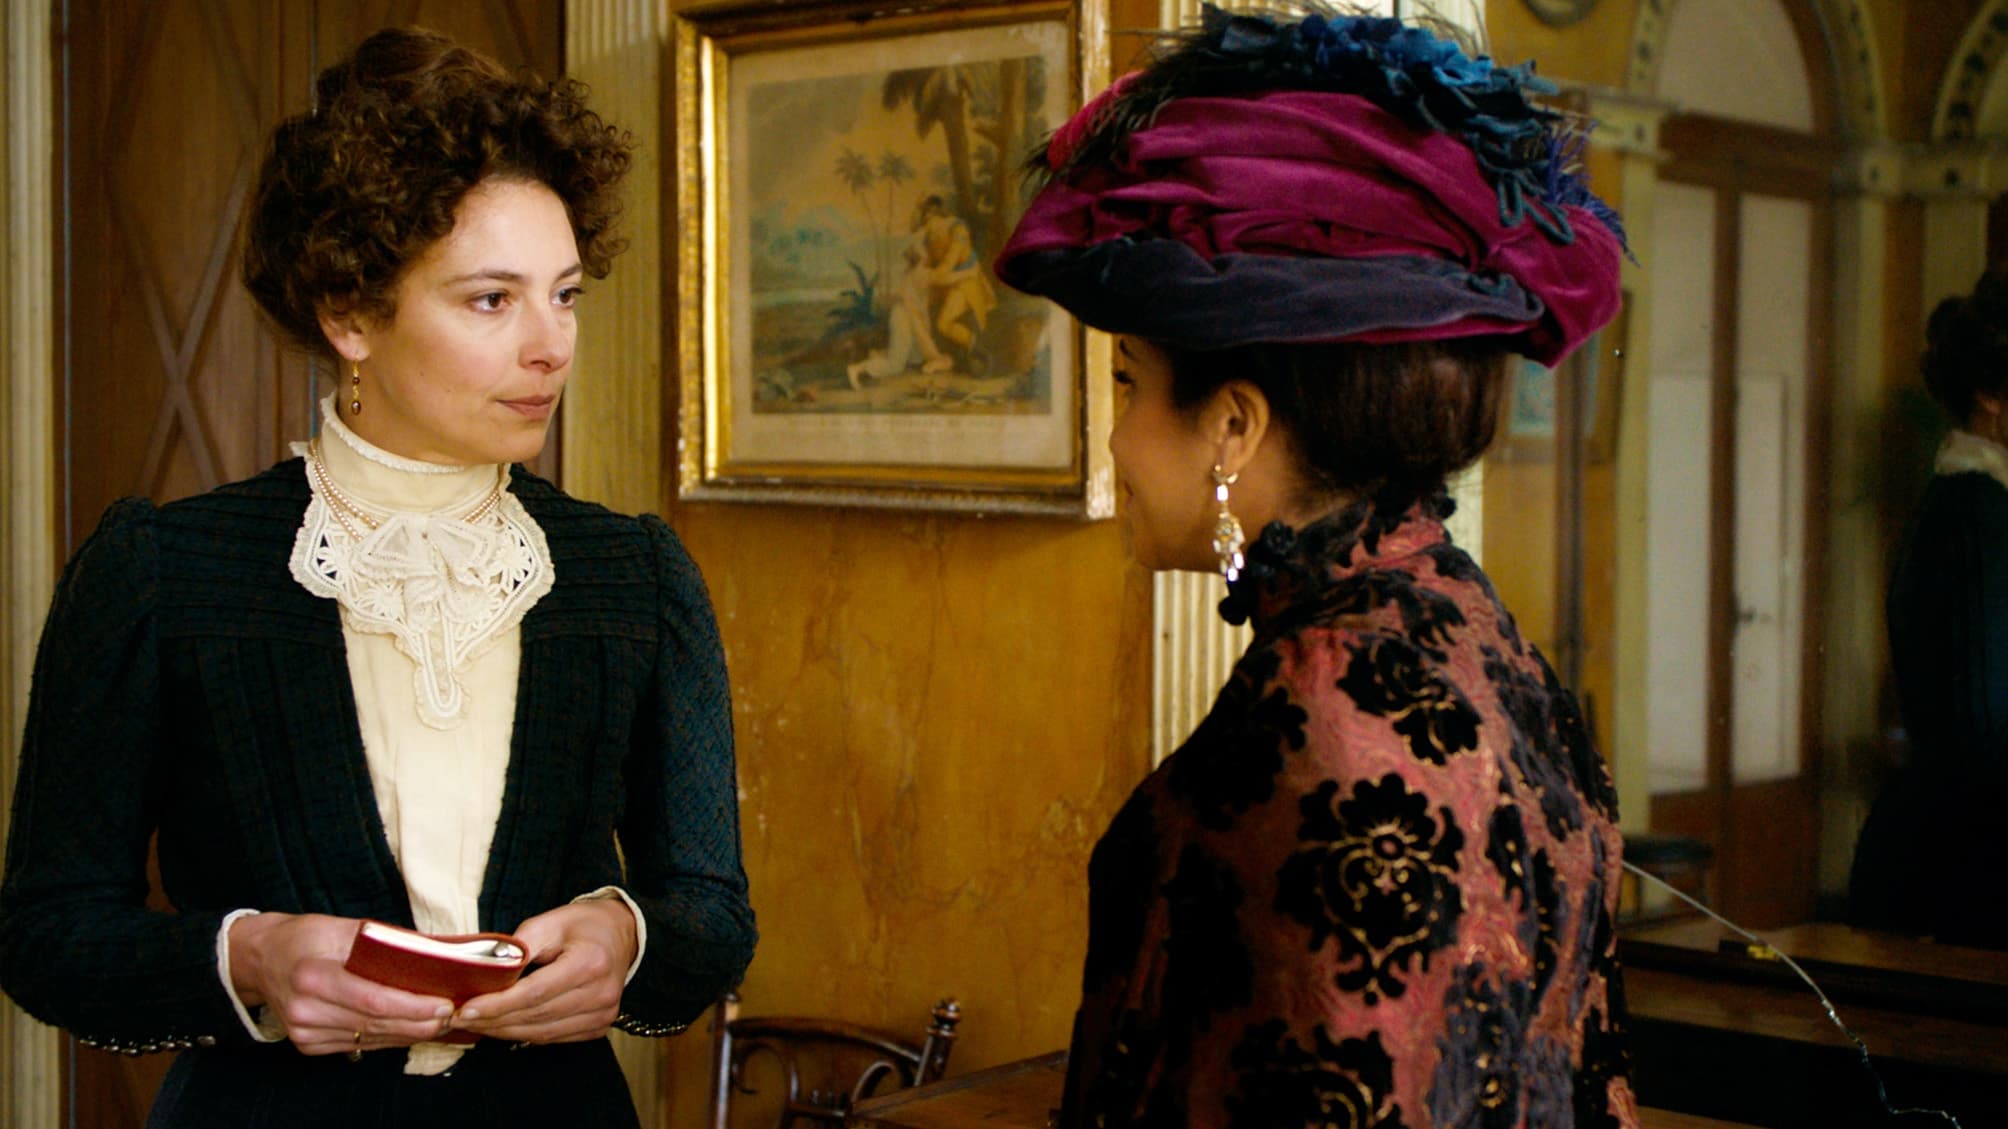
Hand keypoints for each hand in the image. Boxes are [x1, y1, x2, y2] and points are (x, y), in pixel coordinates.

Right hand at [227, 913, 453, 1055]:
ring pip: (369, 1038)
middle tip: (454, 1014)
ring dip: (409, 1033)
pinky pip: (358, 1045)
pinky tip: (412, 1029)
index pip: (372, 999)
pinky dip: (389, 1038)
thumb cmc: (306, 937)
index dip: (412, 1006)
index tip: (444, 1004)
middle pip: (374, 1023)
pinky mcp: (308, 1044)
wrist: (261, 959)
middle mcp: (305, 1010)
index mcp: (312, 976)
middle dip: (420, 1022)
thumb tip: (431, 955)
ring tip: (442, 1022)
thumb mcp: (342, 927)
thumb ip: (383, 943)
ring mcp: (304, 1032)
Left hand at [447, 900, 637, 1044]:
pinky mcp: (598, 1027)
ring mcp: (603, 1015)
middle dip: (492, 1020)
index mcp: (590, 964)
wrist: (622, 935)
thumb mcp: (551, 921)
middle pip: (535, 1016)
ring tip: (473, 1023)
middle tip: (457, 1017)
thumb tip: (487, 972)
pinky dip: (523, 1034)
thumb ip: (520, 946)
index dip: (497, 1004)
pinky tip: (502, 1027)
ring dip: (503, 1031)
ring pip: (541, 1033)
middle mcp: (601, 994)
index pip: (534, 993)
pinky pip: (553, 1038)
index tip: (465, 1009)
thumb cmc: (583, 925)